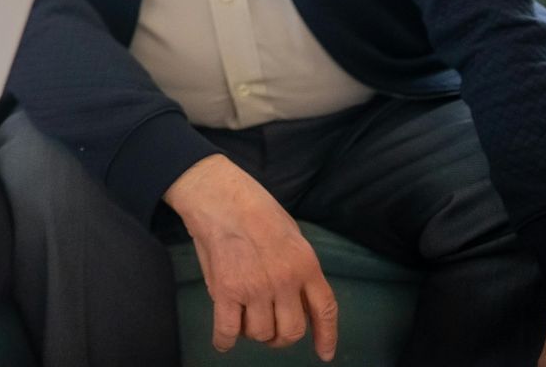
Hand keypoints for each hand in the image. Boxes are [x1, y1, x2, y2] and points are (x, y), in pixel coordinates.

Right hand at [164, 155, 337, 360]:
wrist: (219, 194)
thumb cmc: (254, 206)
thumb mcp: (293, 235)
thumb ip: (298, 268)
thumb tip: (296, 298)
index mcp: (306, 265)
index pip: (325, 311)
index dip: (327, 337)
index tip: (324, 354)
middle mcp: (285, 282)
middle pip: (291, 331)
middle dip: (280, 337)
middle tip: (269, 330)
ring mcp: (256, 288)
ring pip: (260, 333)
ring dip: (252, 332)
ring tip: (243, 319)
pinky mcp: (226, 290)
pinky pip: (228, 329)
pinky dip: (225, 341)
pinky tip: (223, 342)